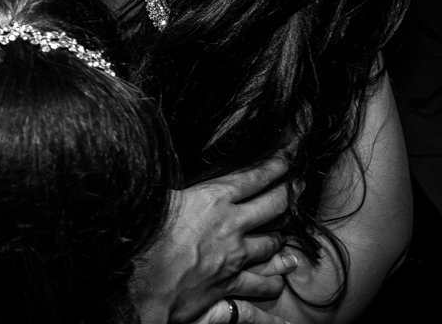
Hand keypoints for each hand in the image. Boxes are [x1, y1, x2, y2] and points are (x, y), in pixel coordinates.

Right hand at [134, 159, 291, 323]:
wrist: (142, 282)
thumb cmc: (144, 237)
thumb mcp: (160, 198)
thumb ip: (177, 187)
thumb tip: (167, 169)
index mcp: (213, 198)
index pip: (253, 176)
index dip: (274, 166)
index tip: (287, 158)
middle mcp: (231, 224)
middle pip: (274, 204)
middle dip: (290, 193)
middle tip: (299, 186)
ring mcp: (235, 255)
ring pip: (272, 241)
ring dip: (281, 234)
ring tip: (288, 229)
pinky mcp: (232, 283)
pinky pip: (263, 283)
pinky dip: (274, 281)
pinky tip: (281, 277)